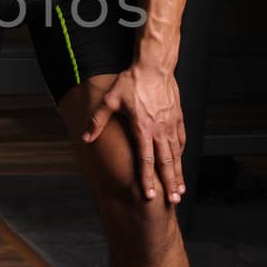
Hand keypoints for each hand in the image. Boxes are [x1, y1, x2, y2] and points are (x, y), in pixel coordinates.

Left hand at [82, 62, 186, 203]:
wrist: (154, 66)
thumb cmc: (132, 82)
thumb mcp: (110, 100)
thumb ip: (98, 120)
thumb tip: (85, 138)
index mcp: (143, 128)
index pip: (146, 160)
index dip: (147, 179)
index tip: (150, 195)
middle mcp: (159, 129)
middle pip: (166, 162)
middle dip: (170, 183)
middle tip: (174, 200)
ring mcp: (170, 124)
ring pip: (176, 154)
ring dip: (178, 172)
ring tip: (180, 189)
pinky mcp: (177, 117)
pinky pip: (180, 139)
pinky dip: (180, 153)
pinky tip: (180, 161)